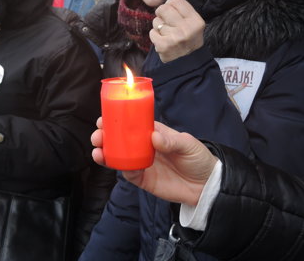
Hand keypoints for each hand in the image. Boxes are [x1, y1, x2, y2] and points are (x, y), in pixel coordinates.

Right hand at [92, 119, 217, 205]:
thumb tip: (154, 137)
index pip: (132, 123)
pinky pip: (127, 173)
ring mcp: (142, 163)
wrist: (206, 186)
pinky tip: (114, 164)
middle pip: (120, 139)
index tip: (104, 117)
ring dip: (105, 152)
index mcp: (153, 133)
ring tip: (97, 151)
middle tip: (97, 136)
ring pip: (119, 156)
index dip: (117, 119)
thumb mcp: (188, 145)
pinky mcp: (143, 179)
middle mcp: (144, 146)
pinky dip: (119, 168)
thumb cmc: (198, 159)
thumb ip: (171, 141)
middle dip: (105, 136)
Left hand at [149, 0, 204, 62]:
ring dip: (159, 26)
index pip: (176, 0)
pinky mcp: (163, 46)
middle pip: (163, 8)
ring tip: (167, 34)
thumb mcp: (193, 24)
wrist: (187, 63)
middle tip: (167, 21)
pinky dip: (155, 36)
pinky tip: (163, 41)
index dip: (171, 3)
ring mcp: (174, 38)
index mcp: (195, 21)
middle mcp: (186, 29)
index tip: (171, 9)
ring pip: (156, 21)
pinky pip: (152, 32)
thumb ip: (183, 8)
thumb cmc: (188, 40)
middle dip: (162, 13)